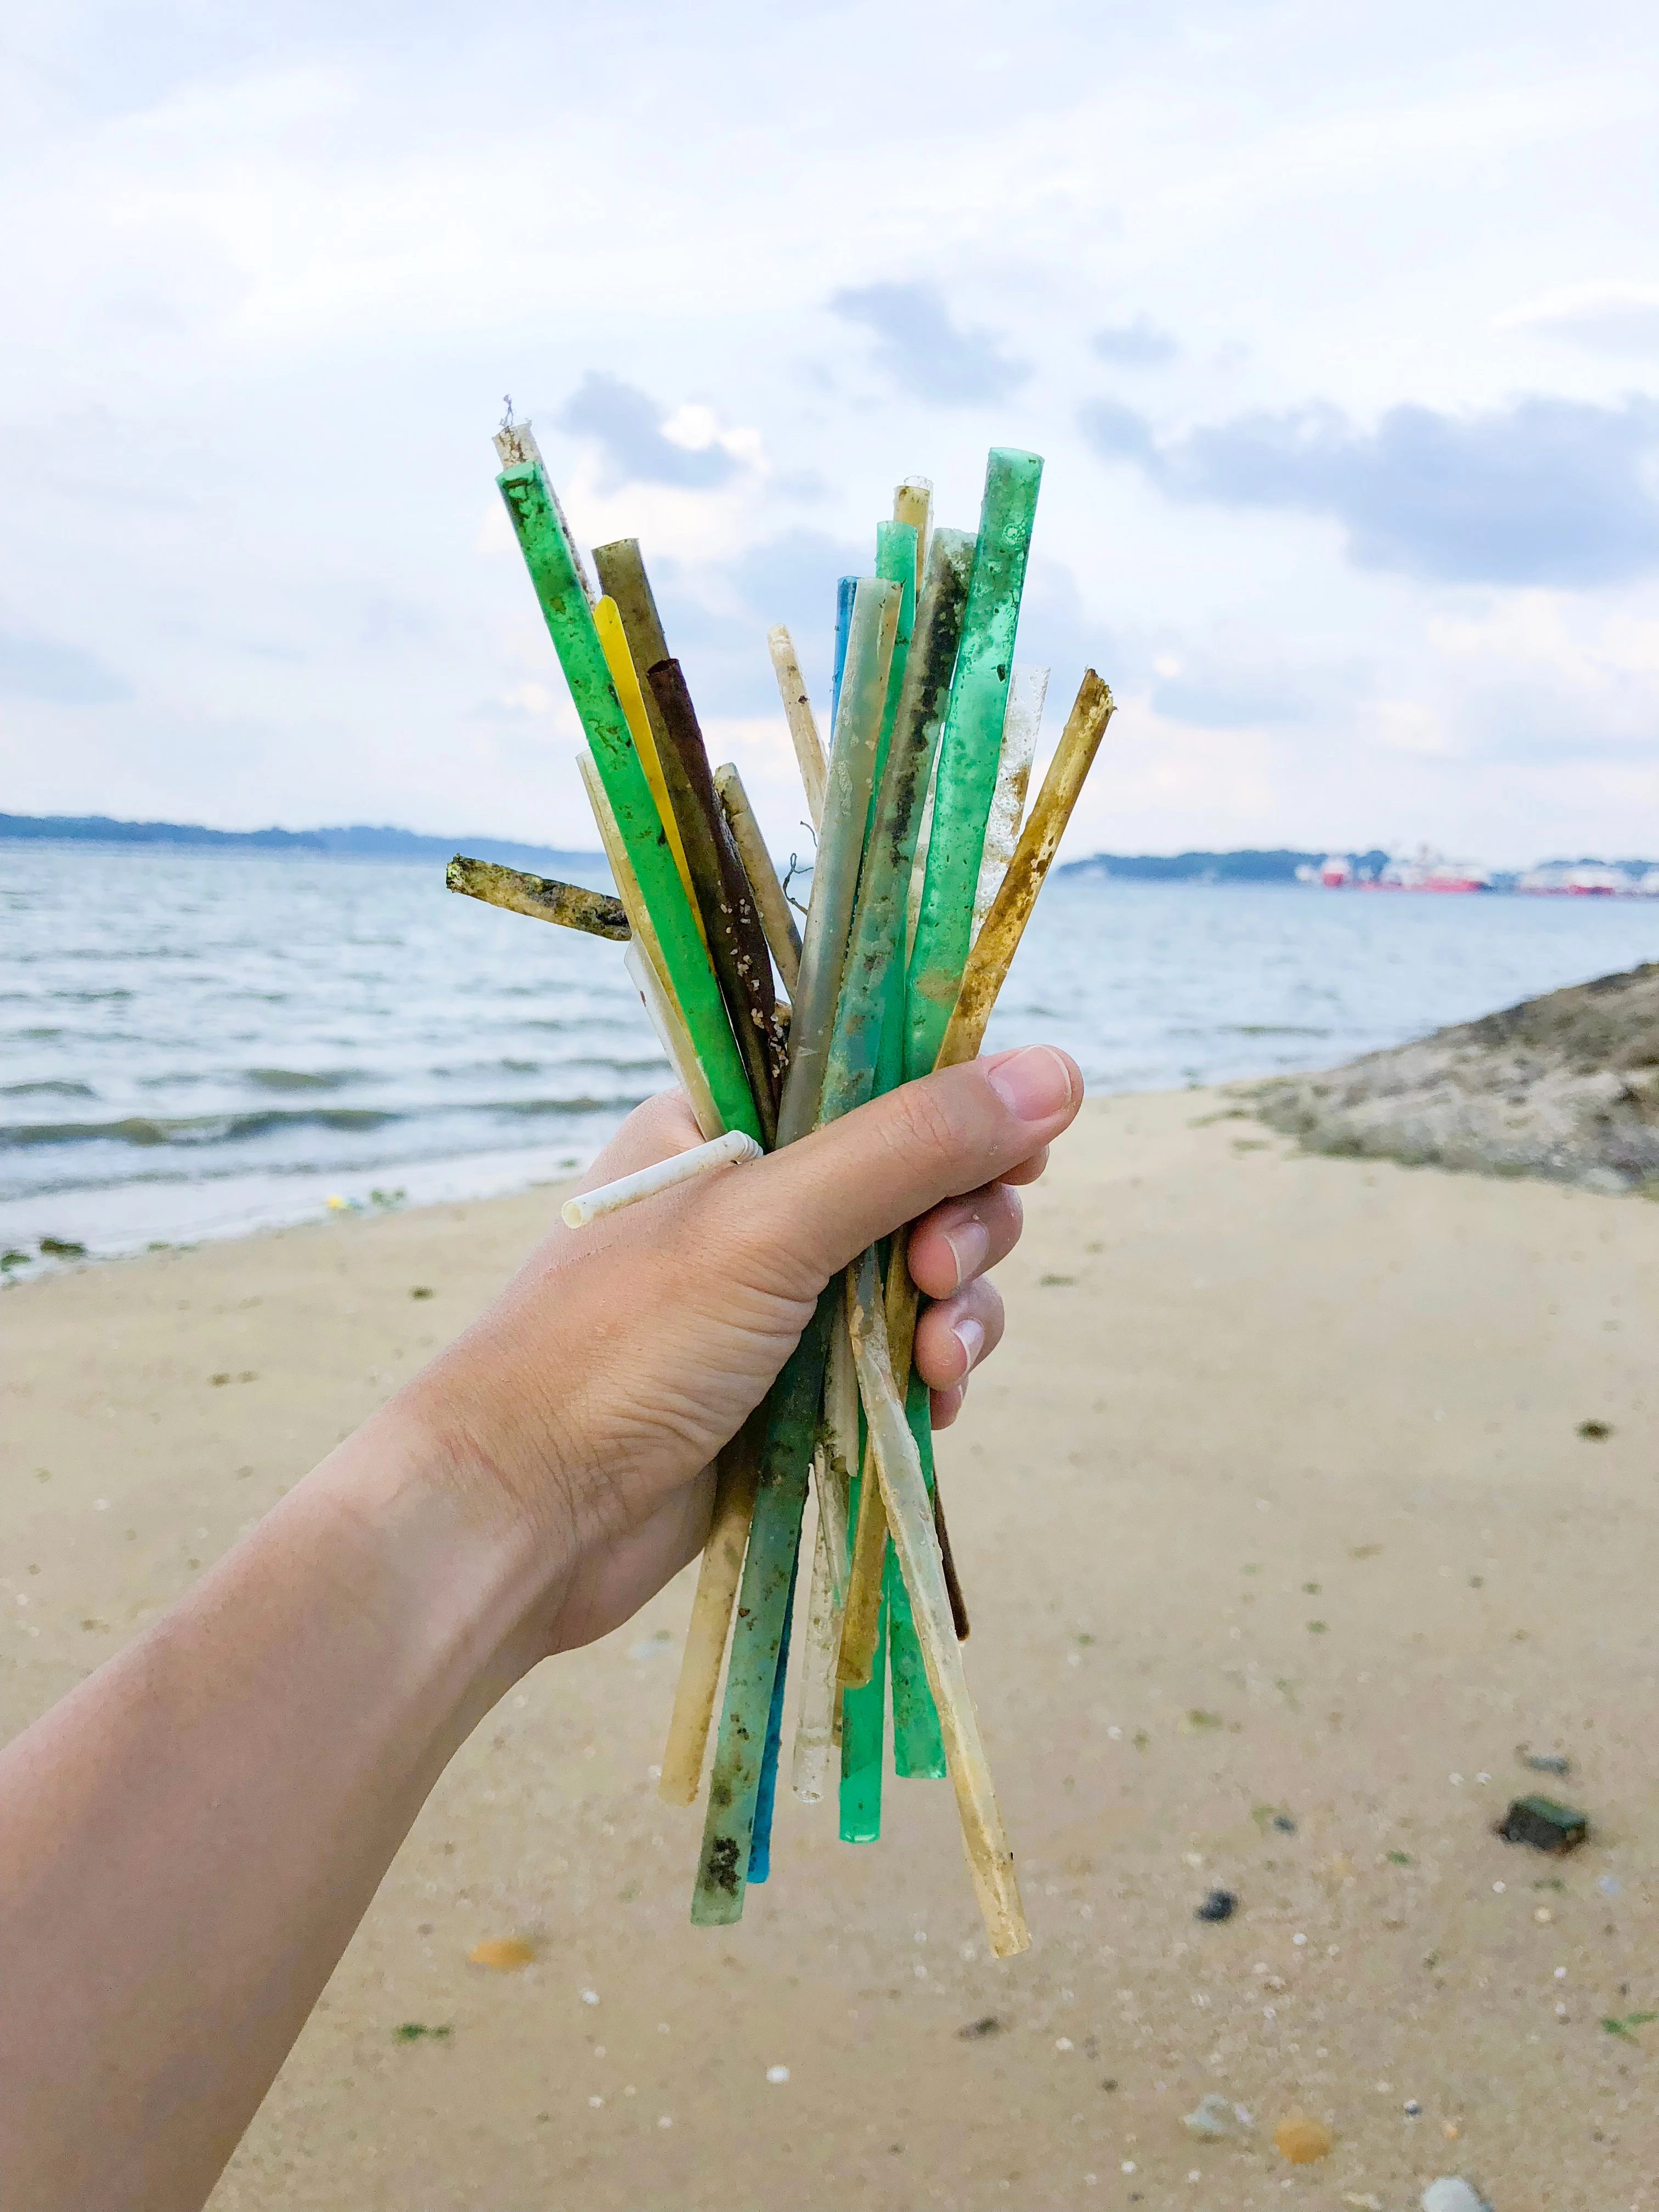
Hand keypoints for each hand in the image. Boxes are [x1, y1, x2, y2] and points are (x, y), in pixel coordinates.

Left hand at [400, 1044, 1081, 1653]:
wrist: (520, 1517)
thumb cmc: (617, 1348)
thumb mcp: (773, 1224)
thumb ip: (913, 1147)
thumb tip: (1058, 1069)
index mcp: (726, 1121)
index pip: (873, 1070)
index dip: (956, 1101)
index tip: (1015, 1144)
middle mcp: (757, 1198)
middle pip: (921, 1174)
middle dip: (963, 1223)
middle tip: (942, 1272)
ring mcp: (777, 1297)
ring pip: (925, 1272)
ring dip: (959, 1309)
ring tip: (936, 1361)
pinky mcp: (795, 1387)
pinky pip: (902, 1357)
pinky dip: (931, 1374)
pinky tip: (931, 1404)